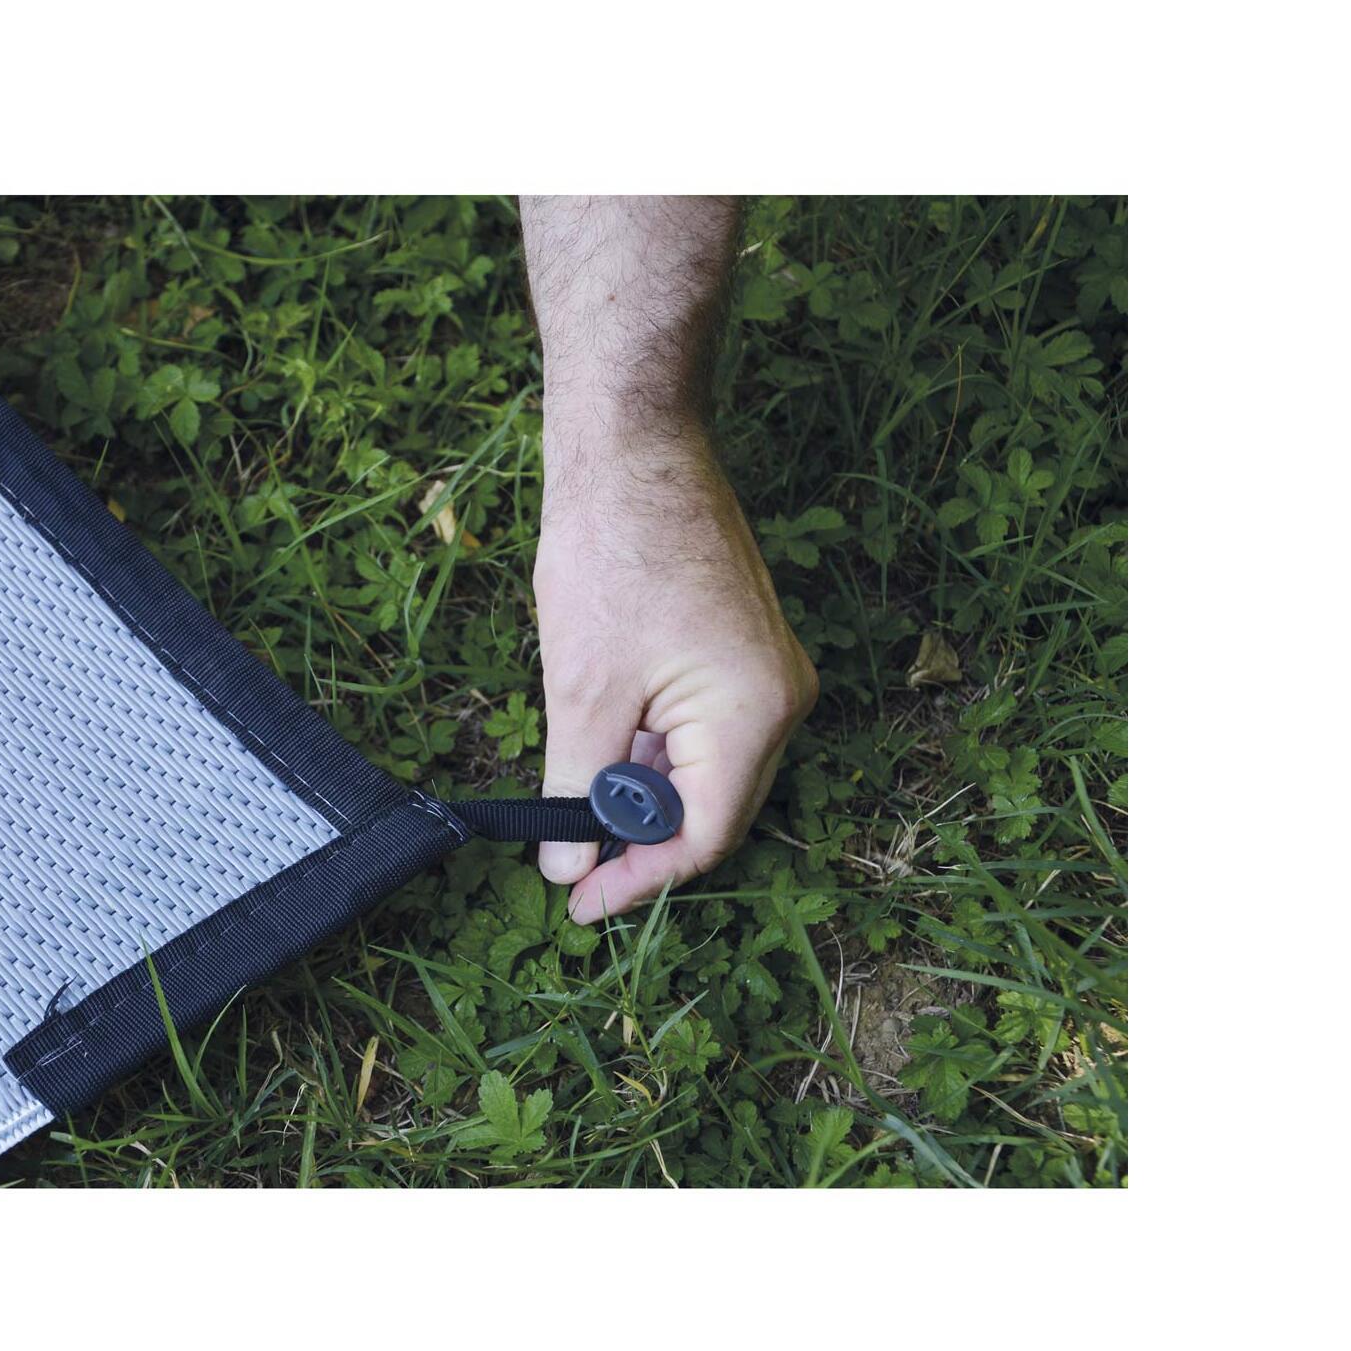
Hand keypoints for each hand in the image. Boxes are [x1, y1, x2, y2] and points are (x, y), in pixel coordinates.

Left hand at [533, 440, 817, 923]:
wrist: (634, 448)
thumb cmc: (612, 552)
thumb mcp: (583, 688)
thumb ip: (579, 788)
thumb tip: (569, 867)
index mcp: (754, 714)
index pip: (705, 837)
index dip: (639, 880)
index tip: (578, 901)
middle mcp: (781, 699)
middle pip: (714, 811)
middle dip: (639, 842)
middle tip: (570, 867)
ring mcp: (769, 671)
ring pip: (706, 771)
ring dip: (641, 794)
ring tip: (574, 802)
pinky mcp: (745, 650)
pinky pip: (705, 729)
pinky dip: (653, 750)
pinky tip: (600, 747)